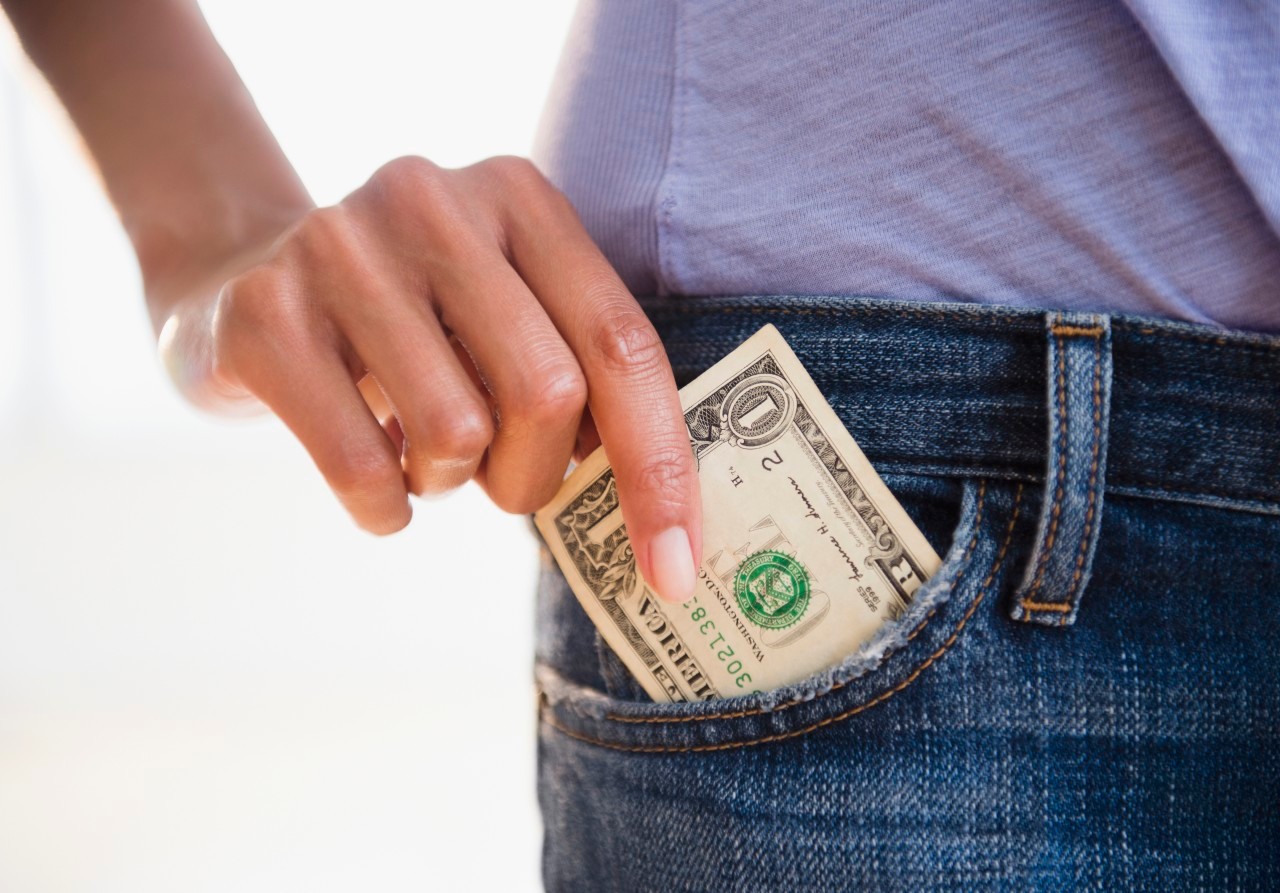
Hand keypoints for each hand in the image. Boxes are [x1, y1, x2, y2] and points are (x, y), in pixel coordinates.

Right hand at [157, 155, 701, 602]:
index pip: (623, 344)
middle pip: (547, 393)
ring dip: (450, 484)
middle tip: (499, 480)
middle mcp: (432, 201)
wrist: (235, 277)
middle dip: (534, 476)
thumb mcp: (501, 316)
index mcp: (519, 198)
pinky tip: (375, 484)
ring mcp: (339, 248)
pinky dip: (384, 508)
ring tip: (421, 453)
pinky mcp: (264, 312)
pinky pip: (363, 467)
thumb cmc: (410, 326)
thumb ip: (581, 377)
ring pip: (456, 434)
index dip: (660, 467)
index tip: (676, 568)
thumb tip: (667, 516)